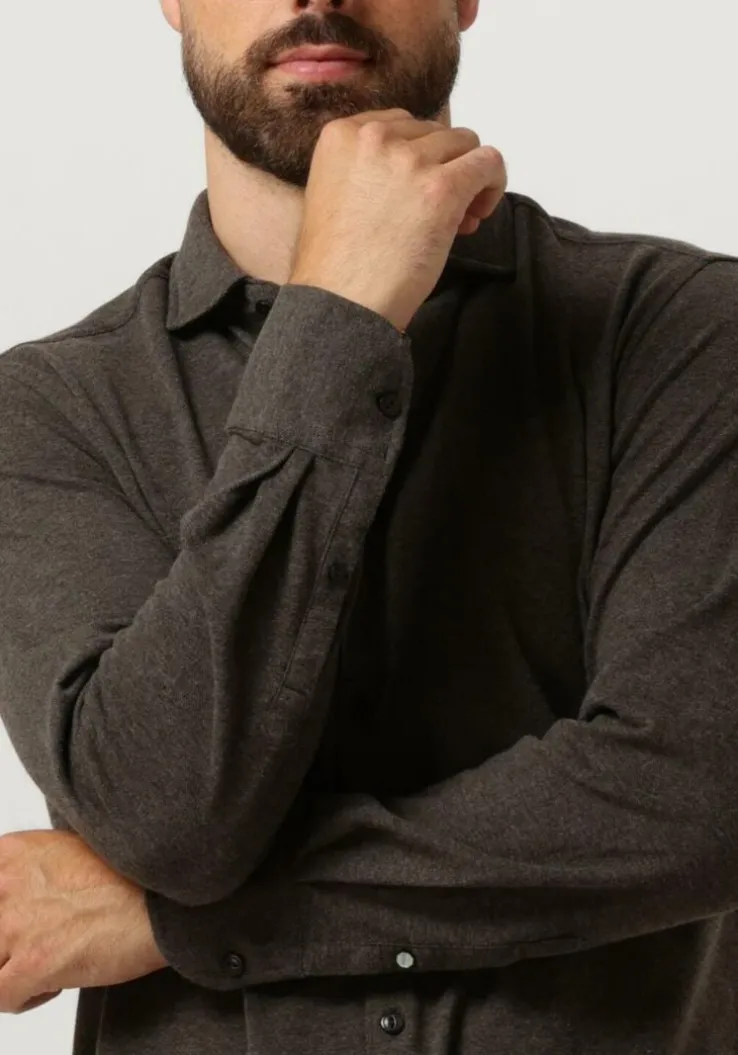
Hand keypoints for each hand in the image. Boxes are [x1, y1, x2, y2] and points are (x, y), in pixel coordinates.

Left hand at [0, 829, 167, 1014]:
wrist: (166, 898)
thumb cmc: (133, 875)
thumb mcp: (72, 848)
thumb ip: (34, 870)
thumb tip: (28, 894)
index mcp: (13, 853)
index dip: (7, 912)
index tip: (22, 924)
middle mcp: (7, 884)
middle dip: (9, 944)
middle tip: (40, 942)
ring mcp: (16, 924)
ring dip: (12, 970)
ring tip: (47, 963)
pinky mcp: (32, 964)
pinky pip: (0, 999)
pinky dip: (24, 998)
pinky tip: (56, 983)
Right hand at [288, 107, 506, 331]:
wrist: (341, 303)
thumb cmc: (336, 267)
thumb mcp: (334, 194)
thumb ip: (368, 169)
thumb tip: (423, 168)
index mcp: (342, 135)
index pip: (402, 124)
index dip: (419, 157)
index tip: (417, 192)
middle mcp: (374, 137)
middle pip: (435, 133)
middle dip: (443, 168)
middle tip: (441, 214)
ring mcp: (410, 160)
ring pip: (466, 144)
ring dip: (468, 178)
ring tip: (459, 220)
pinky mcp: (442, 187)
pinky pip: (488, 163)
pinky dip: (492, 183)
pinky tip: (479, 213)